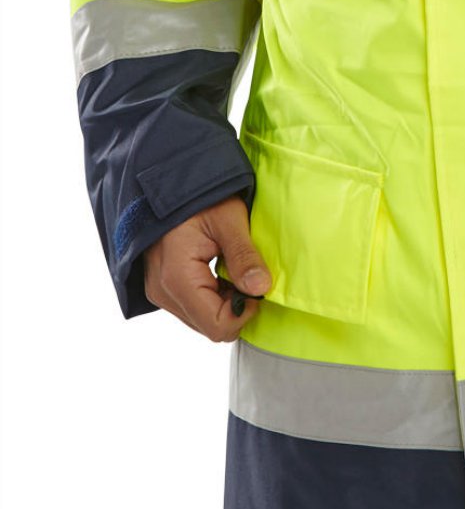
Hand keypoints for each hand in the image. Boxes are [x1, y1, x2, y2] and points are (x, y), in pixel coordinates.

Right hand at [142, 195, 272, 340]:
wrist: (167, 181)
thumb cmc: (198, 195)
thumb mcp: (229, 219)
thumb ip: (244, 256)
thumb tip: (261, 289)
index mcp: (178, 279)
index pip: (217, 326)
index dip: (244, 312)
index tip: (256, 285)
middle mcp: (164, 293)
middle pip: (210, 326)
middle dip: (236, 307)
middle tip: (246, 274)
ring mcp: (160, 292)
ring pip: (202, 319)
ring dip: (224, 302)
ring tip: (231, 268)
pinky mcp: (162, 288)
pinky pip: (193, 307)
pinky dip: (212, 297)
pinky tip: (219, 271)